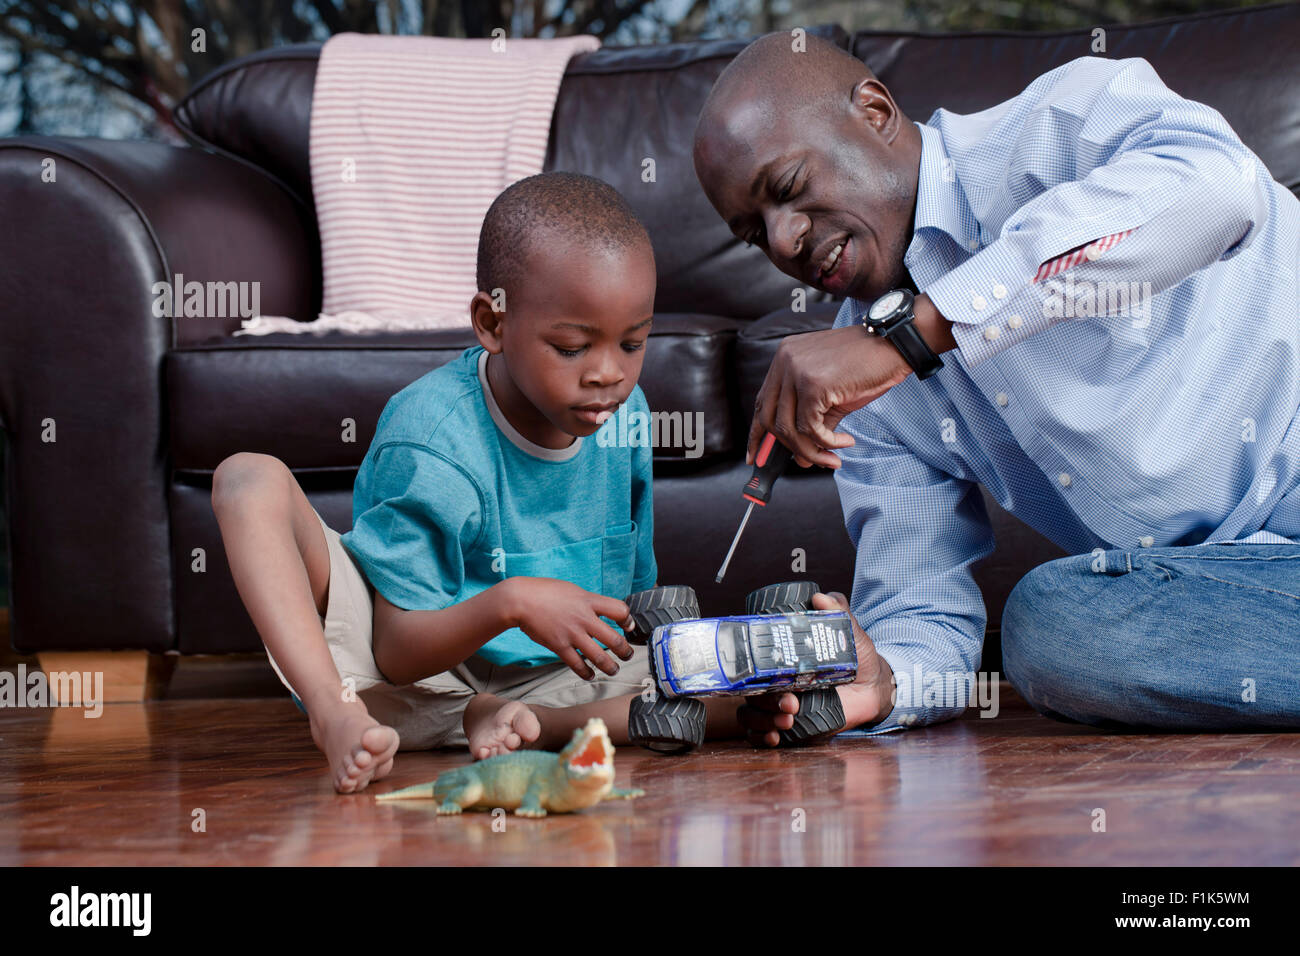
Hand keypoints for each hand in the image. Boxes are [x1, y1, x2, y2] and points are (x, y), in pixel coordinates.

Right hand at [503, 578, 633, 679]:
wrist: (520, 600)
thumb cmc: (545, 592)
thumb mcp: (572, 590)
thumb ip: (588, 601)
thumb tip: (600, 610)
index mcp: (589, 601)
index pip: (620, 610)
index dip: (628, 620)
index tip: (628, 626)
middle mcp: (584, 618)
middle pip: (615, 639)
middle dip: (625, 651)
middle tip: (627, 655)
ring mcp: (572, 633)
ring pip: (599, 656)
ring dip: (610, 667)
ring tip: (613, 669)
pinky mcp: (559, 646)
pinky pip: (578, 664)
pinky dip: (586, 672)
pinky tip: (590, 674)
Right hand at [736, 591, 894, 746]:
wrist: (874, 689)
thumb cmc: (859, 659)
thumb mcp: (850, 635)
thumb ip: (838, 613)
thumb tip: (821, 597)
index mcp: (783, 659)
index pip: (753, 662)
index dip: (753, 669)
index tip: (774, 676)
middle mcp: (776, 680)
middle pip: (750, 691)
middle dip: (765, 701)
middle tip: (791, 703)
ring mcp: (779, 704)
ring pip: (749, 713)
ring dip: (762, 720)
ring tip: (787, 721)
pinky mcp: (788, 725)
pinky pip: (759, 734)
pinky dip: (761, 737)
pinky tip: (775, 737)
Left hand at [746, 325, 910, 470]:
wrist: (895, 345)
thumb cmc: (868, 366)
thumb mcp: (833, 396)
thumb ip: (813, 426)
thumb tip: (801, 459)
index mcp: (784, 359)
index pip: (760, 402)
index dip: (756, 434)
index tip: (755, 456)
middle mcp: (784, 361)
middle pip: (768, 418)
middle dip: (787, 447)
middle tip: (811, 462)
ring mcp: (796, 371)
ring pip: (787, 428)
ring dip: (811, 451)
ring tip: (832, 458)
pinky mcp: (813, 384)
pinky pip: (810, 428)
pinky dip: (827, 443)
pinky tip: (844, 441)